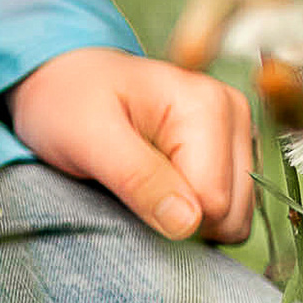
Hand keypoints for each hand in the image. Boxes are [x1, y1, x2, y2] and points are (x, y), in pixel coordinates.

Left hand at [8, 46, 252, 243]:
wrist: (64, 80)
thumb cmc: (70, 101)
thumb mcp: (88, 138)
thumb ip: (138, 177)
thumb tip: (189, 222)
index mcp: (206, 105)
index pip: (213, 201)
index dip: (168, 215)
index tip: (126, 189)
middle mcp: (233, 113)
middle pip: (231, 213)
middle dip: (180, 218)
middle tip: (131, 185)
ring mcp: (238, 131)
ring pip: (235, 218)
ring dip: (188, 218)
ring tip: (145, 183)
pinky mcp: (232, 150)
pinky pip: (230, 211)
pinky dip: (195, 212)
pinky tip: (163, 186)